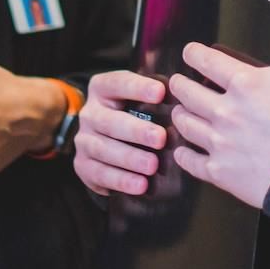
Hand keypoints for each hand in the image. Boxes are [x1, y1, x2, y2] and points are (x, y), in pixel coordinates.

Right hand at [72, 70, 167, 195]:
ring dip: (130, 158)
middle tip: (160, 138)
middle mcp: (90, 113)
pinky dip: (121, 180)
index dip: (138, 87)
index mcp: (102, 89)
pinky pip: (100, 174)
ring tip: (152, 165)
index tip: (161, 92)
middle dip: (136, 130)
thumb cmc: (130, 113)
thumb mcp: (136, 98)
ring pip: (103, 149)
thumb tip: (186, 96)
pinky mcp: (83, 166)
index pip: (117, 83)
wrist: (101, 140)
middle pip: (109, 121)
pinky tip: (140, 185)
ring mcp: (83, 140)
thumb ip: (154, 94)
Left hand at [168, 43, 269, 208]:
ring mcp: (220, 142)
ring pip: (184, 123)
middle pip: (186, 92)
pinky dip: (183, 154)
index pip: (206, 60)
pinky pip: (189, 161)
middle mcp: (226, 110)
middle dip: (179, 84)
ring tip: (181, 113)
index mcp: (247, 83)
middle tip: (179, 83)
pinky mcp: (220, 171)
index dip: (193, 54)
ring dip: (180, 115)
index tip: (190, 53)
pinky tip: (183, 150)